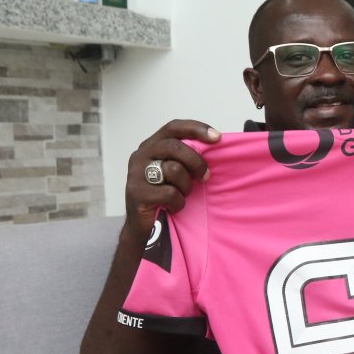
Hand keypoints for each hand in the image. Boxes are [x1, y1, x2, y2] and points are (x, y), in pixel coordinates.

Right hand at [123, 120, 219, 241]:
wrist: (142, 226)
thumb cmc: (164, 194)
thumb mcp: (175, 171)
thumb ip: (185, 156)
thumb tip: (215, 143)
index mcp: (151, 145)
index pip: (173, 127)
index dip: (196, 128)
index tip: (217, 137)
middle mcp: (140, 155)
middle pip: (174, 146)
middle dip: (196, 161)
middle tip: (206, 176)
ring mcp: (136, 173)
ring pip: (173, 169)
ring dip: (186, 186)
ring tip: (182, 194)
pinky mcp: (136, 192)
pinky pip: (169, 192)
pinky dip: (178, 202)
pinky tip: (174, 206)